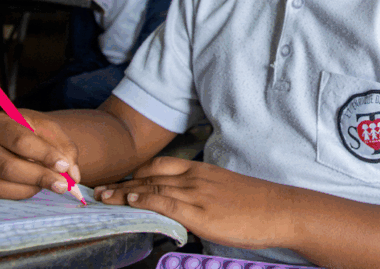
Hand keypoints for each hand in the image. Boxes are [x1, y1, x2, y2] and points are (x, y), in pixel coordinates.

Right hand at [0, 110, 80, 199]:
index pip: (21, 141)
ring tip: (46, 186)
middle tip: (63, 185)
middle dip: (39, 178)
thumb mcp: (46, 129)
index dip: (44, 155)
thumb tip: (74, 175)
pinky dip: (13, 196)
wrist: (1, 135)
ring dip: (27, 190)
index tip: (64, 166)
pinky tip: (28, 190)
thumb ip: (64, 148)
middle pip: (8, 167)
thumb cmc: (27, 131)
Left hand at [94, 157, 297, 249]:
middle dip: (121, 184)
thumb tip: (184, 209)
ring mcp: (197, 194)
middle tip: (99, 189)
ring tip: (103, 197)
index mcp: (201, 171)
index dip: (135, 173)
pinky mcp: (200, 212)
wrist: (280, 209)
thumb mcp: (225, 192)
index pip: (160, 166)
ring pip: (152, 187)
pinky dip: (145, 200)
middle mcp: (195, 178)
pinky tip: (131, 201)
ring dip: (123, 193)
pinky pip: (166, 202)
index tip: (117, 181)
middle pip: (150, 176)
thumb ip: (202, 196)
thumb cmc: (257, 204)